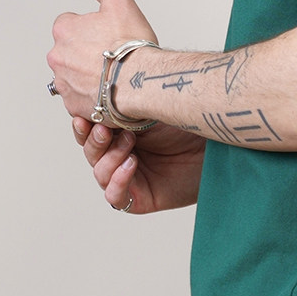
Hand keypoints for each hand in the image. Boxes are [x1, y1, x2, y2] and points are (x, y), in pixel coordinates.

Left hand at [48, 0, 157, 120]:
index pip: (69, 24)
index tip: (107, 36)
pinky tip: (111, 93)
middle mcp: (58, 57)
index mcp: (64, 30)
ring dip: (88, 77)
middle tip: (112, 57)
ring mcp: (65, 84)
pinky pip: (81, 100)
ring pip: (74, 77)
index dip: (90, 30)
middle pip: (70, 52)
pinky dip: (93, 98)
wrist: (142, 82)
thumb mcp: (119, 2)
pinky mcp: (75, 106)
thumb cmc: (132, 46)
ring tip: (113, 77)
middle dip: (87, 54)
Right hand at [73, 117, 206, 213]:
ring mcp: (129, 178)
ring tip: (129, 142)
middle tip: (104, 129)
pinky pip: (114, 195)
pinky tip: (131, 164)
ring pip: (100, 172)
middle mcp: (121, 155)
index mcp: (119, 133)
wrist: (214, 148)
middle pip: (91, 152)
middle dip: (94, 140)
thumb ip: (123, 108)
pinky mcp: (138, 199)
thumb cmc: (188, 127)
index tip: (83, 116)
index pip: (89, 132)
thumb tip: (96, 95)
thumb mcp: (150, 110)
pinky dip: (118, 180)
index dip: (82, 125)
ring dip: (110, 156)